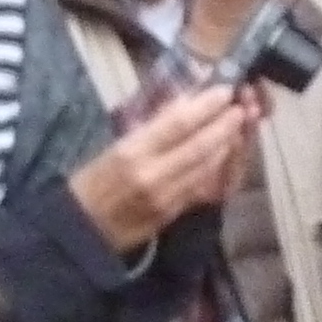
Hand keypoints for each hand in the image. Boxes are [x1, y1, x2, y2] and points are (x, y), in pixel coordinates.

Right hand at [67, 85, 256, 251]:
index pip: (178, 123)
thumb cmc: (91, 183)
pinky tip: (227, 153)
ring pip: (208, 166)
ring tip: (240, 125)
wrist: (80, 232)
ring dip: (229, 144)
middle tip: (241, 106)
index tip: (224, 90)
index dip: (206, 105)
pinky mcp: (174, 213)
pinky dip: (220, 167)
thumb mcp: (114, 147)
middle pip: (201, 144)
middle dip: (226, 123)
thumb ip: (152, 128)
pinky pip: (204, 185)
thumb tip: (186, 103)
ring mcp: (166, 196)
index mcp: (131, 152)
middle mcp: (152, 174)